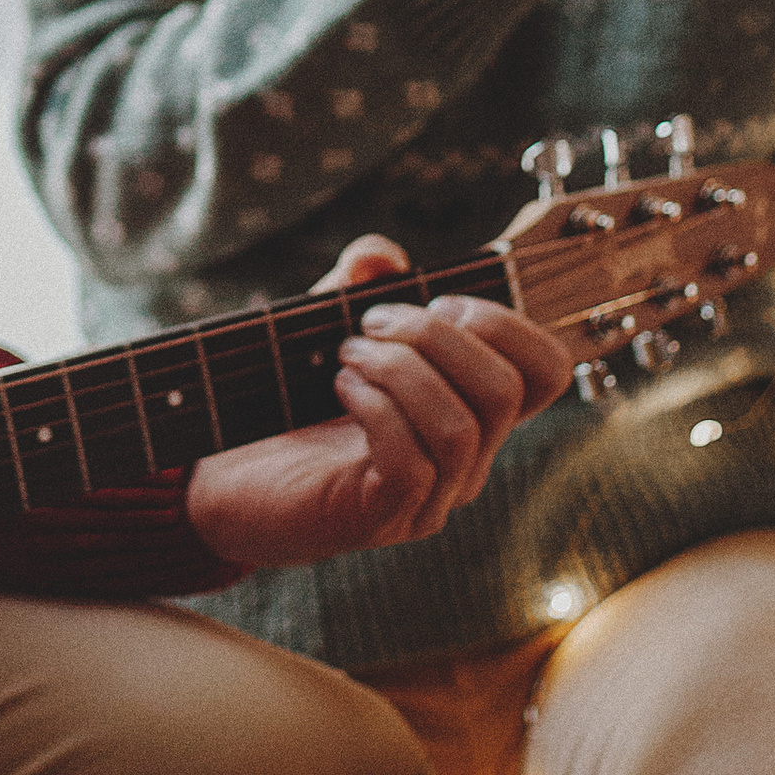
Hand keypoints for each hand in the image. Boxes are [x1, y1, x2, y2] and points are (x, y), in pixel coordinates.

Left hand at [186, 237, 576, 562]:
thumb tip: (381, 255)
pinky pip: (411, 464)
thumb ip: (356, 282)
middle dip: (437, 337)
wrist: (229, 479)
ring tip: (347, 355)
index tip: (440, 302)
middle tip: (370, 321)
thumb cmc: (288, 404)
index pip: (546, 373)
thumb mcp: (325, 324)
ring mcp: (430, 498)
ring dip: (399, 371)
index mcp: (471, 412)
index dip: (506, 324)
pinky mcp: (384, 518)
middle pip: (503, 391)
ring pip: (461, 428)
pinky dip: (376, 409)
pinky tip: (341, 388)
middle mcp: (465, 460)